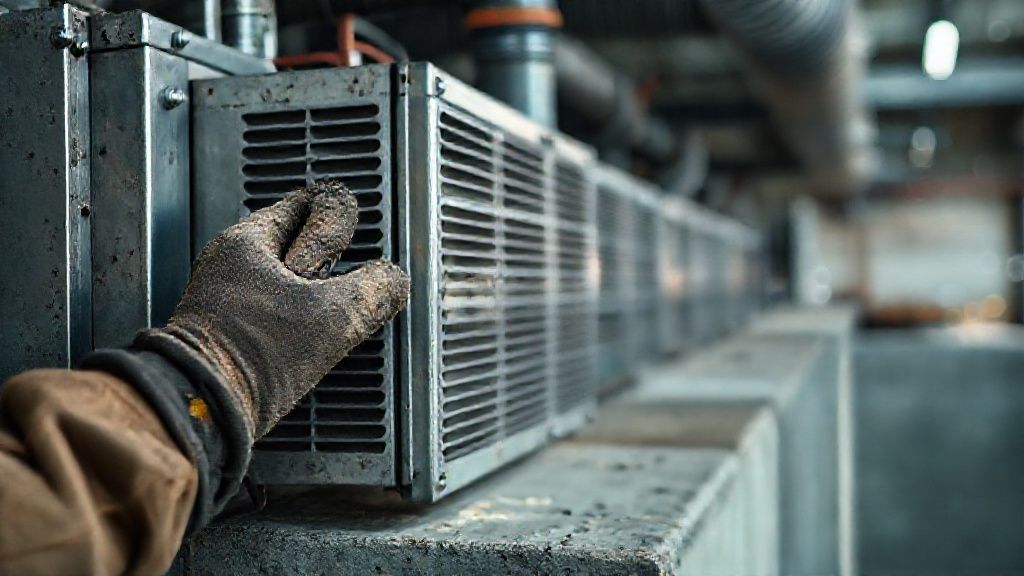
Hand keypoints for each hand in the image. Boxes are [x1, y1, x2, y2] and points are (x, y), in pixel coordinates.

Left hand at [145, 180, 408, 438]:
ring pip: (284, 283)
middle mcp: (228, 266)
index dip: (337, 218)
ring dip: (313, 298)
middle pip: (295, 244)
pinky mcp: (225, 337)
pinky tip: (307, 346)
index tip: (355, 235)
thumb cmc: (251, 358)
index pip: (303, 204)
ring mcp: (223, 302)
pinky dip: (295, 324)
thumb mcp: (334, 316)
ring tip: (328, 320)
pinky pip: (272, 315)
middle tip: (343, 286)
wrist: (201, 414)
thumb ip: (373, 289)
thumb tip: (392, 282)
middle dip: (328, 264)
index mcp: (246, 243)